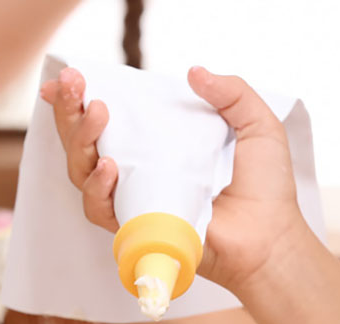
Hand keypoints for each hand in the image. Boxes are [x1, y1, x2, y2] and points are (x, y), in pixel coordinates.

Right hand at [41, 66, 311, 294]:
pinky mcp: (136, 228)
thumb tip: (194, 72)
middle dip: (70, 111)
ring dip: (81, 140)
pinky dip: (98, 187)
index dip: (78, 100)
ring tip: (98, 114)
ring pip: (82, 171)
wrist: (271, 236)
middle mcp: (140, 169)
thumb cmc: (266, 188)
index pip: (108, 118)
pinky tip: (109, 166)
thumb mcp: (257, 125)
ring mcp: (135, 199)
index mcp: (159, 142)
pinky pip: (100, 209)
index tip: (68, 76)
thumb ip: (232, 92)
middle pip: (83, 142)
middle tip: (74, 84)